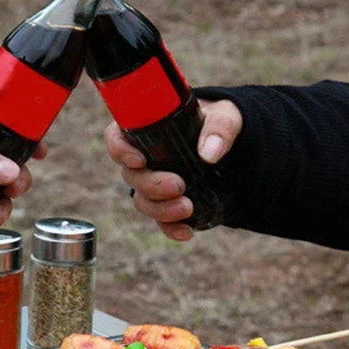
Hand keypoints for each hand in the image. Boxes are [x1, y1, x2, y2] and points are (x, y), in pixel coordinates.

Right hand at [104, 98, 242, 240]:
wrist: (232, 151)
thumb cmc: (220, 124)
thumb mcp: (225, 117)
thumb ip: (219, 128)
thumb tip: (209, 153)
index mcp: (147, 129)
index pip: (116, 138)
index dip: (120, 150)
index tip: (140, 161)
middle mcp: (144, 158)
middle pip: (131, 176)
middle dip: (151, 185)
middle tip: (178, 186)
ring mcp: (154, 184)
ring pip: (143, 202)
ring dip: (161, 210)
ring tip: (187, 208)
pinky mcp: (168, 204)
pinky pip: (161, 222)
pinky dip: (171, 229)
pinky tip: (187, 232)